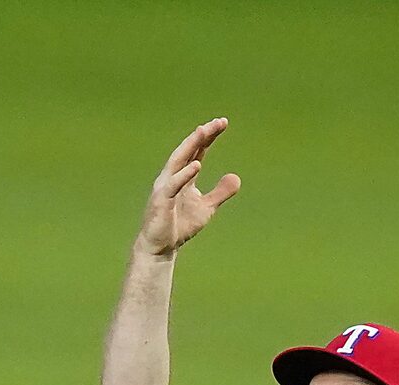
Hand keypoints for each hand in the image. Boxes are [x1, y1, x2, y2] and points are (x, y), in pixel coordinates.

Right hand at [138, 118, 239, 256]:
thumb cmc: (180, 226)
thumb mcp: (206, 208)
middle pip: (188, 150)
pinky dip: (184, 174)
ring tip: (203, 132)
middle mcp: (173, 176)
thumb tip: (237, 177)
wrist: (161, 248)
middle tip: (217, 123)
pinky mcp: (161, 200)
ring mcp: (165, 187)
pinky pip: (173, 185)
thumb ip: (220, 193)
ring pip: (178, 161)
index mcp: (184, 176)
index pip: (197, 151)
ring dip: (190, 146)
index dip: (209, 137)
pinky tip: (197, 165)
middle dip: (202, 136)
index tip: (222, 123)